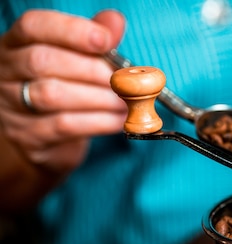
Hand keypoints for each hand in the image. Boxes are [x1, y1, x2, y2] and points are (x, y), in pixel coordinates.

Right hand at [0, 9, 126, 174]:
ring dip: (97, 98)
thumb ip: (95, 39)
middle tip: (123, 81)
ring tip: (125, 102)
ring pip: (51, 95)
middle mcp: (6, 72)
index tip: (104, 40)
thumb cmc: (67, 89)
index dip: (70, 31)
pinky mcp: (27, 136)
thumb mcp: (80, 60)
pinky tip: (119, 120)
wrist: (49, 138)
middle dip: (90, 70)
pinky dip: (97, 122)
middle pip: (42, 61)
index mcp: (17, 44)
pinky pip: (62, 126)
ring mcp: (12, 106)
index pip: (33, 26)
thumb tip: (114, 21)